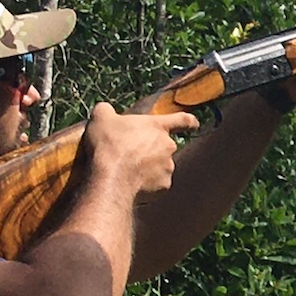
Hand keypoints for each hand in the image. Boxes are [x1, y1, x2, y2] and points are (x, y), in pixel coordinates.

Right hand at [82, 103, 198, 197]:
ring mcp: (168, 167)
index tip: (194, 124)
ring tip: (127, 171)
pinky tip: (131, 184)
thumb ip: (106, 110)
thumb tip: (105, 110)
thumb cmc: (108, 145)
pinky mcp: (164, 186)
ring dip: (149, 168)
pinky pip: (157, 184)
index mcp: (157, 126)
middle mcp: (168, 146)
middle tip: (131, 155)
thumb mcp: (101, 118)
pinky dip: (147, 184)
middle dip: (151, 150)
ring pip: (161, 166)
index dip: (188, 121)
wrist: (111, 177)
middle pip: (165, 146)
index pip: (182, 119)